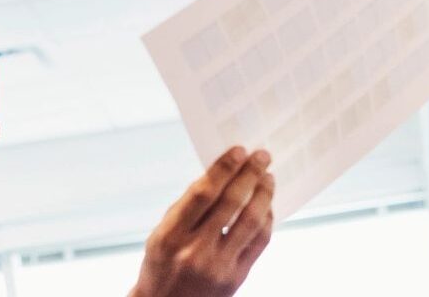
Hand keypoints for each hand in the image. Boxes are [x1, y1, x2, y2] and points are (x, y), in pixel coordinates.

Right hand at [130, 146, 275, 296]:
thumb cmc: (161, 267)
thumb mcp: (160, 236)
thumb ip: (186, 208)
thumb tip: (219, 175)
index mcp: (169, 236)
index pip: (202, 194)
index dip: (223, 169)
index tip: (238, 151)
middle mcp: (194, 251)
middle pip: (231, 203)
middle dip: (249, 174)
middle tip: (262, 156)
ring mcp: (218, 266)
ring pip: (251, 221)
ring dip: (263, 194)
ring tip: (268, 178)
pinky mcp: (236, 278)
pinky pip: (259, 242)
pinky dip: (266, 220)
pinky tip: (266, 207)